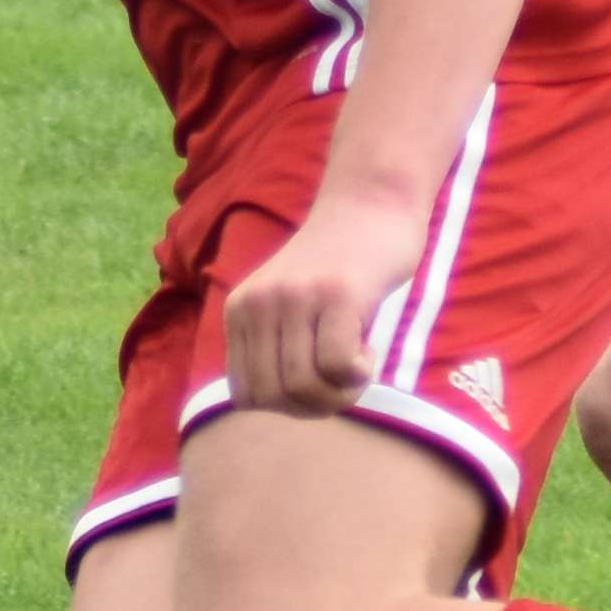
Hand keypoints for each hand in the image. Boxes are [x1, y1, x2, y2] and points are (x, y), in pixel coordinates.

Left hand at [215, 187, 425, 412]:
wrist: (371, 203)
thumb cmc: (338, 265)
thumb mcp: (288, 305)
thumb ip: (275, 348)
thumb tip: (283, 407)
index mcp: (239, 311)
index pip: (246, 395)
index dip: (285, 407)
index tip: (317, 385)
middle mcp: (258, 304)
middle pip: (274, 398)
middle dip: (314, 407)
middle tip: (344, 384)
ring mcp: (295, 297)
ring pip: (303, 386)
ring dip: (340, 393)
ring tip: (358, 366)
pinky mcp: (336, 294)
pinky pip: (337, 366)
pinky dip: (358, 374)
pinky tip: (369, 350)